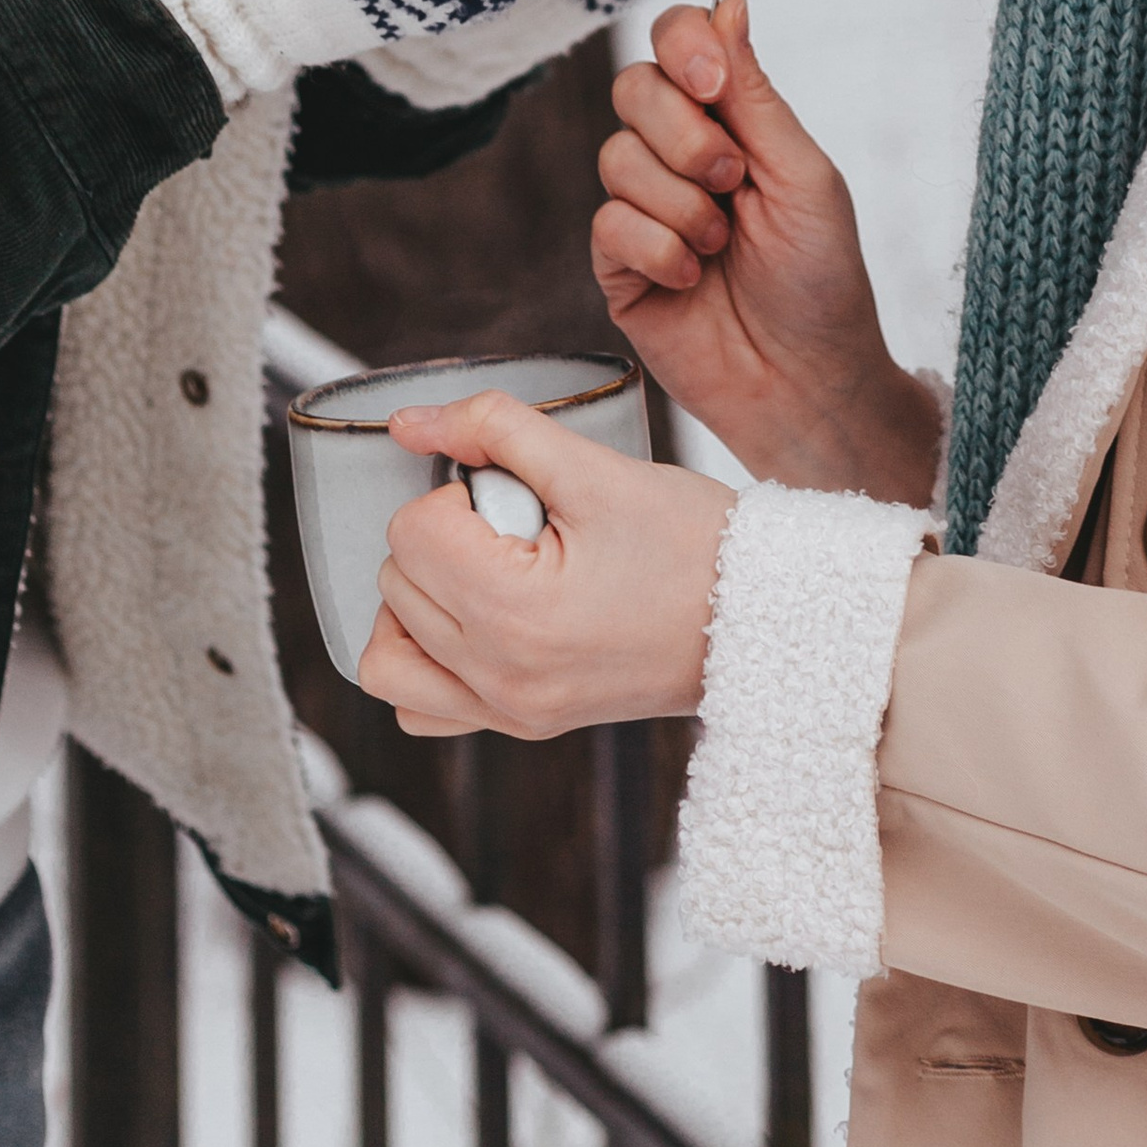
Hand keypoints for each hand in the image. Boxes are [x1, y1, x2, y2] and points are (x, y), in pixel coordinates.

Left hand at [356, 388, 734, 739]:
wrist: (759, 619)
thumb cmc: (695, 544)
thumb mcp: (597, 468)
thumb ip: (496, 428)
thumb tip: (409, 422)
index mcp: (515, 613)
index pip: (411, 531)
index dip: (460, 491)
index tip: (519, 494)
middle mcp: (501, 676)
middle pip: (396, 581)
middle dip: (449, 535)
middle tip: (525, 525)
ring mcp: (508, 711)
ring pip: (387, 652)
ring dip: (420, 597)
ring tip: (486, 568)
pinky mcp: (521, 724)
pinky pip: (420, 706)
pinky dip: (427, 658)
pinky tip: (478, 619)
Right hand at [593, 0, 941, 505]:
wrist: (806, 379)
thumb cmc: (822, 278)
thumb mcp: (803, 175)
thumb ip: (754, 94)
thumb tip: (729, 2)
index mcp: (732, 119)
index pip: (678, 40)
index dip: (682, 46)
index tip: (713, 84)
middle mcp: (680, 153)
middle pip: (633, 87)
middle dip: (684, 135)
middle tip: (733, 181)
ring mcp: (644, 207)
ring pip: (616, 157)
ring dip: (681, 203)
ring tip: (722, 247)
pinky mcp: (617, 264)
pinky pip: (607, 223)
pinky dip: (659, 250)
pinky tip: (691, 280)